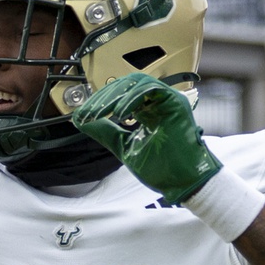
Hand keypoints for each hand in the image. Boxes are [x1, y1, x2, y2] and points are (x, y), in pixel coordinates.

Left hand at [68, 73, 221, 203]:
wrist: (182, 181)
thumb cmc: (161, 167)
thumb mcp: (124, 147)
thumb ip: (105, 132)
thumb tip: (81, 121)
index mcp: (146, 111)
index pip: (120, 94)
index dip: (100, 101)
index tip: (83, 114)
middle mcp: (157, 103)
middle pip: (126, 85)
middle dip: (103, 97)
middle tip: (88, 112)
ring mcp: (167, 101)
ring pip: (137, 83)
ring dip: (115, 96)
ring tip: (100, 113)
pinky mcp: (176, 102)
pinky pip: (151, 89)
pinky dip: (132, 98)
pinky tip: (119, 114)